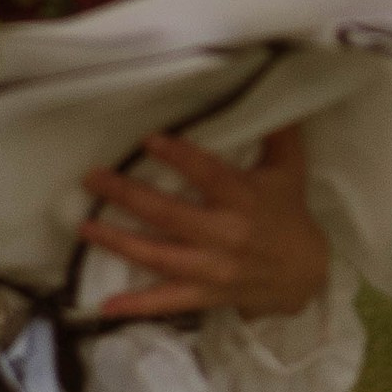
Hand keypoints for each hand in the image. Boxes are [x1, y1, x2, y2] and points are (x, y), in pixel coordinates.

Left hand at [79, 124, 331, 325]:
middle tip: (93, 177)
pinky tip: (106, 306)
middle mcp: (226, 236)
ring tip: (86, 226)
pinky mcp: (206, 296)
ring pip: (160, 258)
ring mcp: (213, 270)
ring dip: (120, 243)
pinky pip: (167, 303)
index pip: (208, 174)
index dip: (179, 157)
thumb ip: (276, 130)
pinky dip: (137, 307)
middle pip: (169, 215)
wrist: (305, 274)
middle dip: (127, 195)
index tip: (147, 140)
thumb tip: (265, 84)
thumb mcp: (289, 167)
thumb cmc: (289, 212)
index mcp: (244, 199)